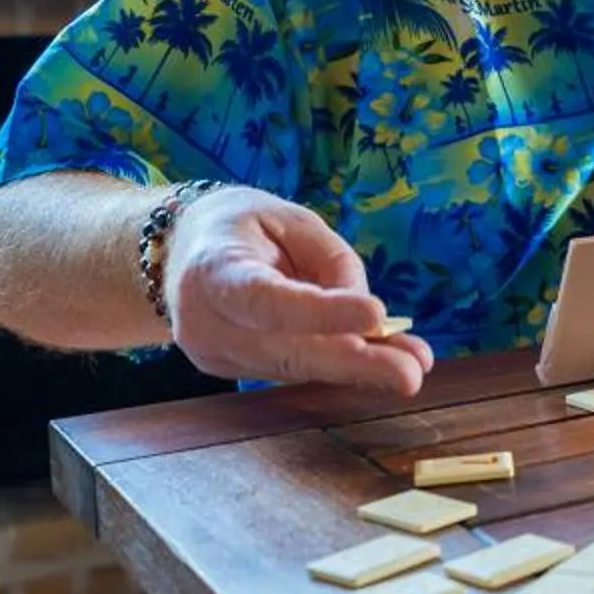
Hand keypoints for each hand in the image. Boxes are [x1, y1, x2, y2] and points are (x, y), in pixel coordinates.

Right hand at [164, 188, 433, 393]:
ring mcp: (215, 355)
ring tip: (412, 365)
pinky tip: (382, 362)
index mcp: (213, 271)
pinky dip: (338, 365)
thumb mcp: (289, 220)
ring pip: (296, 368)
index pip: (268, 300)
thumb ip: (331, 263)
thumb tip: (372, 319)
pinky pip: (293, 368)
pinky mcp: (232, 370)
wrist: (180, 253)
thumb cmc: (241, 228)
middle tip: (411, 373)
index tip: (376, 314)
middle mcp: (207, 323)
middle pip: (287, 351)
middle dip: (355, 364)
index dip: (322, 313)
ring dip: (359, 369)